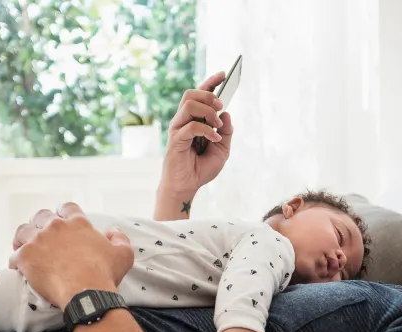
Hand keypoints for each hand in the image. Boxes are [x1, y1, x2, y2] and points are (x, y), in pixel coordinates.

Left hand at [9, 202, 133, 309]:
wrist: (86, 293)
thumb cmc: (105, 274)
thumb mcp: (123, 254)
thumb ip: (120, 238)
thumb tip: (113, 230)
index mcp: (78, 223)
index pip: (67, 207)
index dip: (64, 213)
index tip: (62, 221)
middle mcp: (56, 227)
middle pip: (41, 215)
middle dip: (40, 223)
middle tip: (42, 237)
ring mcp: (38, 240)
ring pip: (22, 231)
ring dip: (23, 239)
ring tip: (25, 249)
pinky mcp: (25, 257)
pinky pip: (14, 256)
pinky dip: (16, 263)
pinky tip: (20, 270)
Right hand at [160, 71, 234, 199]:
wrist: (187, 186)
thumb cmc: (201, 168)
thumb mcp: (222, 150)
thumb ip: (226, 132)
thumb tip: (226, 114)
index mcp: (194, 119)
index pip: (200, 94)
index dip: (210, 82)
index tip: (224, 74)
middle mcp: (184, 120)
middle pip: (191, 93)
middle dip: (208, 95)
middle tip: (220, 106)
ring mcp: (178, 128)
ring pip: (189, 104)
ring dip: (207, 111)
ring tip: (217, 125)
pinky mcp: (175, 139)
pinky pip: (191, 126)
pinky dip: (206, 130)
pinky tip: (214, 139)